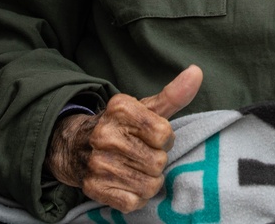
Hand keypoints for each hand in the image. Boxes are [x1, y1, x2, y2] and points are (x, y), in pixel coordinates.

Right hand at [45, 65, 202, 212]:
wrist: (77, 146)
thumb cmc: (122, 126)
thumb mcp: (146, 108)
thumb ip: (174, 94)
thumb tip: (197, 72)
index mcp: (121, 109)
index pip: (164, 134)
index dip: (164, 139)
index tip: (153, 137)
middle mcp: (105, 135)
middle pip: (158, 162)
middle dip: (157, 160)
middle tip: (142, 154)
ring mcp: (98, 163)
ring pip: (149, 185)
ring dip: (149, 180)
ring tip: (136, 168)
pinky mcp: (94, 189)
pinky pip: (134, 202)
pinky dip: (136, 196)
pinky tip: (127, 183)